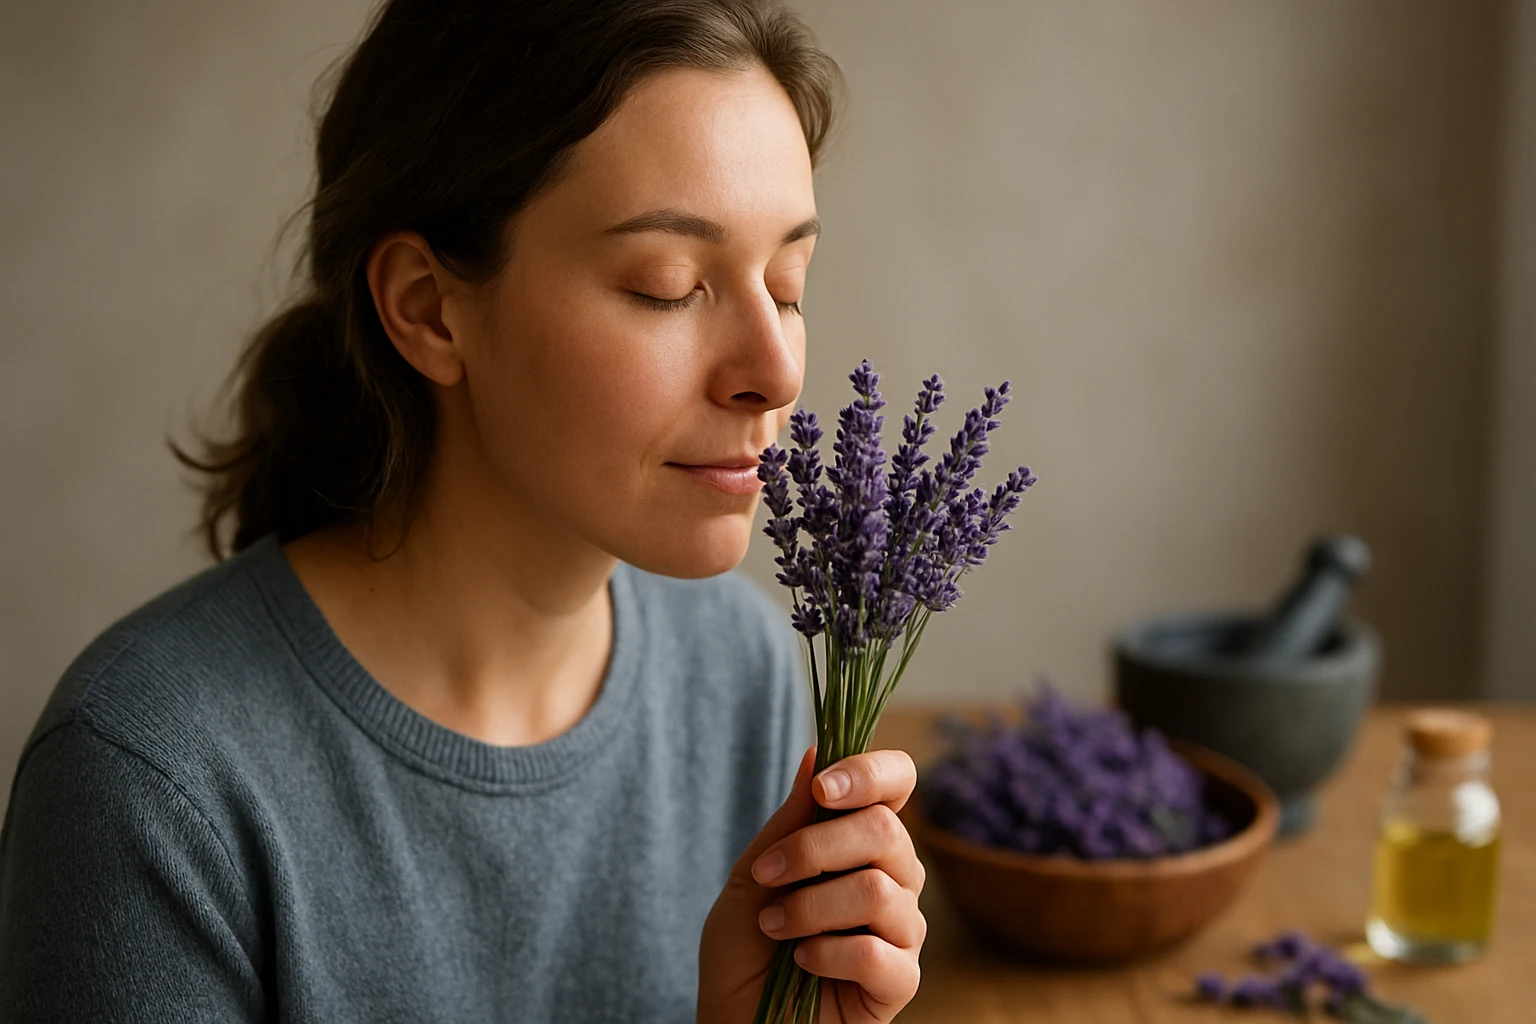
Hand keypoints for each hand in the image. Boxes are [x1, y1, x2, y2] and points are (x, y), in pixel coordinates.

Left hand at [697, 745, 925, 1022]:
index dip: (870, 772)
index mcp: (862, 842)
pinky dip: (826, 952)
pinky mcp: (901, 981)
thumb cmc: (744, 953)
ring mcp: (903, 930)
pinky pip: (876, 952)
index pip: (897, 783)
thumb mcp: (753, 876)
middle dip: (814, 849)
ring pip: (879, 890)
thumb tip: (816, 751)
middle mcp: (894, 878)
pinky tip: (802, 962)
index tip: (824, 789)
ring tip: (775, 927)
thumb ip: (789, 822)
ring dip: (811, 906)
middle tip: (768, 877)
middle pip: (885, 831)